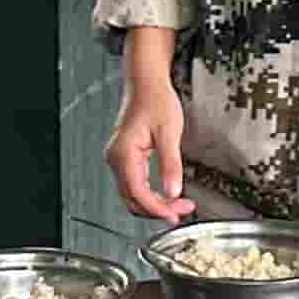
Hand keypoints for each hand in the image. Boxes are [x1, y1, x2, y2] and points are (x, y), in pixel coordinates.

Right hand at [108, 73, 193, 221]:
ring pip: (133, 195)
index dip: (156, 208)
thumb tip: (173, 191)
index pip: (137, 192)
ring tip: (179, 204)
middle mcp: (116, 158)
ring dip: (155, 204)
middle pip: (132, 199)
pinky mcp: (125, 159)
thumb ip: (171, 164)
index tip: (174, 214)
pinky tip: (167, 195)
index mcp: (123, 153)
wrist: (146, 84)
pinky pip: (135, 185)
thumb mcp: (169, 132)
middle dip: (158, 209)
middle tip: (182, 210)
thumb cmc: (155, 100)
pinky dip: (150, 194)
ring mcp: (118, 159)